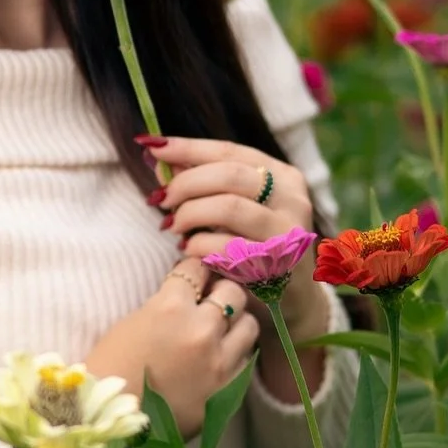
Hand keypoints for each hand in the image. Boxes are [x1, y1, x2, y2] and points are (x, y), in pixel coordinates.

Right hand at [84, 261, 259, 441]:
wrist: (110, 420)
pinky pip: (246, 360)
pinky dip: (235, 355)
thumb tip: (188, 296)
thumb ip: (165, 305)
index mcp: (169, 307)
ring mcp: (218, 360)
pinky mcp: (227, 388)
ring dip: (235, 323)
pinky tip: (219, 359)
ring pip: (249, 324)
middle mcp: (200, 329)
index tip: (193, 277)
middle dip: (221, 292)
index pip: (197, 269)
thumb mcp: (132, 323)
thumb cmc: (110, 369)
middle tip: (210, 301)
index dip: (194, 271)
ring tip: (221, 331)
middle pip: (232, 291)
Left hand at [145, 135, 329, 341]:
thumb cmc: (252, 246)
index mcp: (282, 176)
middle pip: (229, 175)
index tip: (155, 148)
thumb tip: (159, 159)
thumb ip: (203, 183)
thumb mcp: (233, 209)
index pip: (230, 151)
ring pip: (229, 206)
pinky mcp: (278, 265)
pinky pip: (227, 247)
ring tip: (173, 226)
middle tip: (162, 199)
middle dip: (187, 183)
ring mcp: (288, 232)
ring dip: (191, 214)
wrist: (288, 299)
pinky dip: (198, 245)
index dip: (189, 148)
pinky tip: (187, 251)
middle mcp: (293, 199)